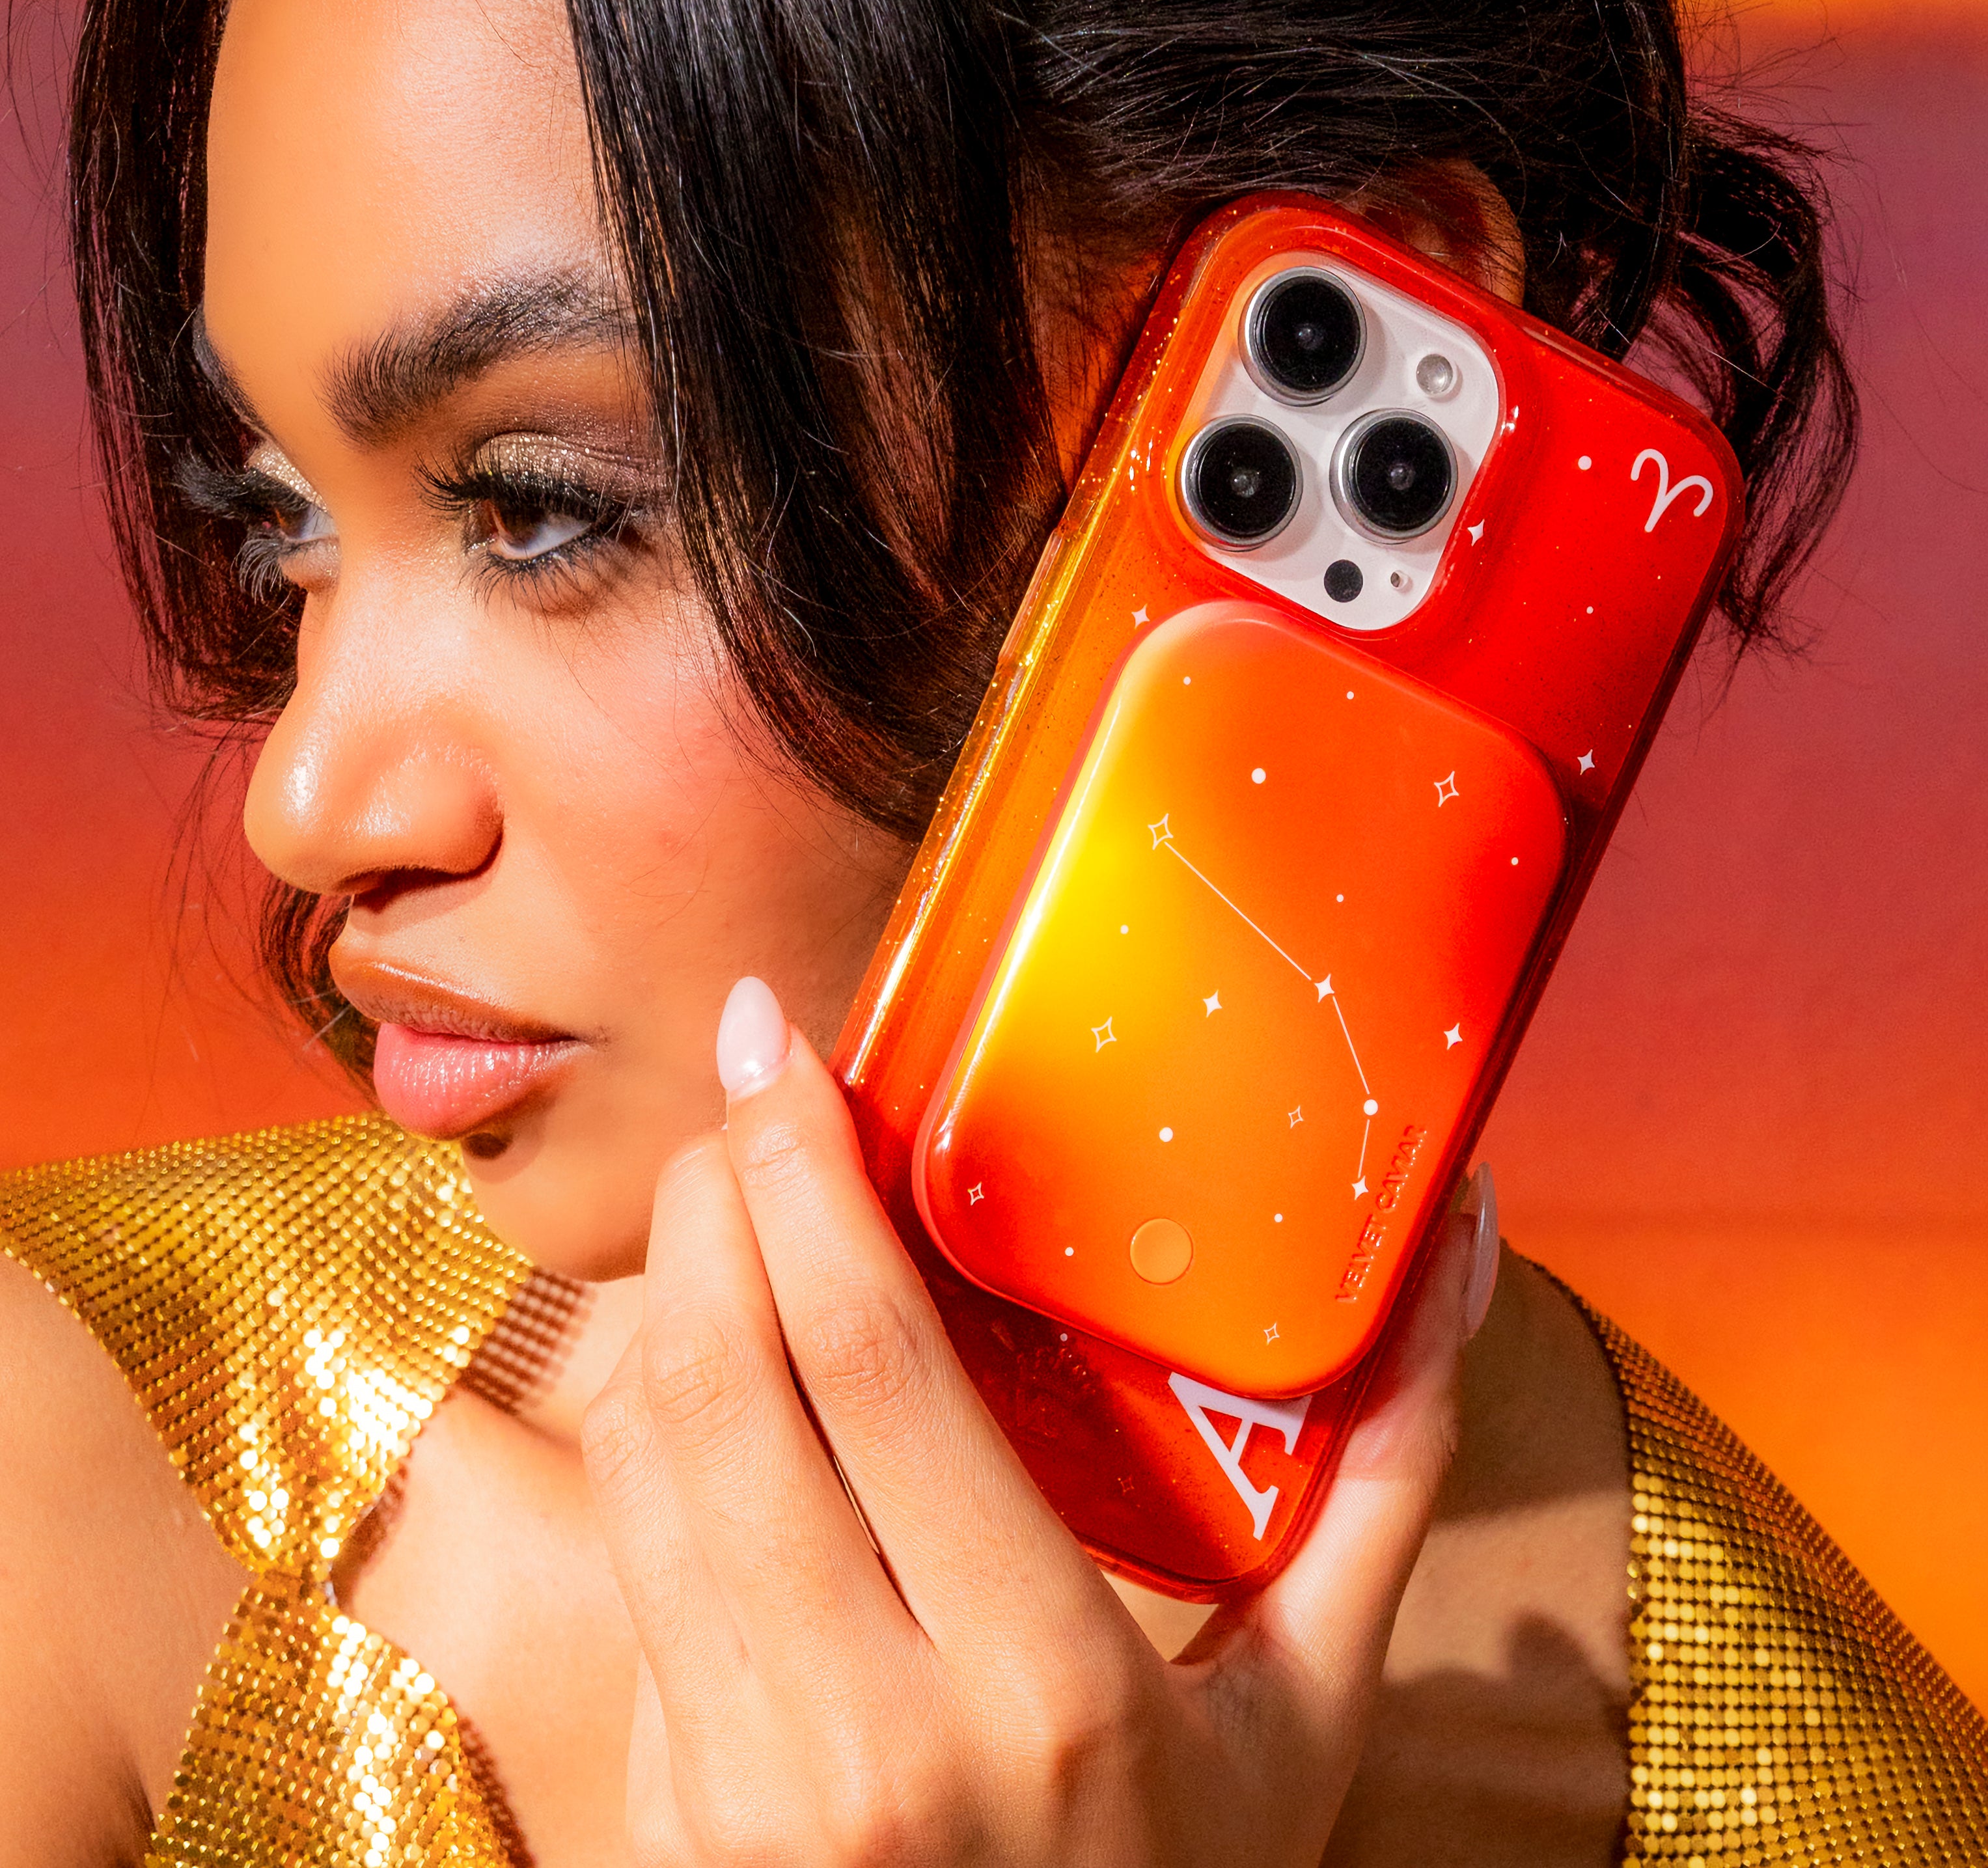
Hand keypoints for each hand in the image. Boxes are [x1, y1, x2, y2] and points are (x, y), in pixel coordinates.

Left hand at [583, 976, 1485, 1866]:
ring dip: (668, 1289)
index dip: (806, 1178)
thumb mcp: (1313, 1712)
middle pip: (725, 1383)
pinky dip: (651, 1413)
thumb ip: (1380, 1480)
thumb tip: (1460, 1252)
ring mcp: (739, 1784)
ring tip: (732, 1188)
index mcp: (1046, 1688)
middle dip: (715, 1195)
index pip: (873, 1369)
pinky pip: (629, 1553)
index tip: (789, 1045)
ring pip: (643, 1458)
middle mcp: (865, 1737)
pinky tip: (718, 1347)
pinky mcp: (666, 1806)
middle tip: (757, 1082)